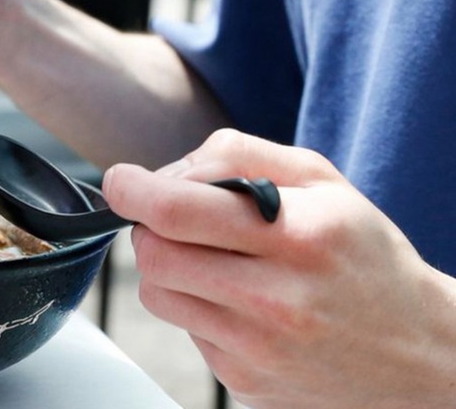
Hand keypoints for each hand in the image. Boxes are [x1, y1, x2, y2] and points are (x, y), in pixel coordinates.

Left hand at [102, 128, 455, 407]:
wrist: (416, 348)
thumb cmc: (361, 253)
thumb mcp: (321, 181)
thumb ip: (240, 156)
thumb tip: (166, 173)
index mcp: (299, 236)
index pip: (181, 211)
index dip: (135, 191)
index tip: (121, 181)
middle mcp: (278, 298)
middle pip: (155, 254)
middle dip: (152, 227)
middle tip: (178, 220)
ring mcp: (258, 348)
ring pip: (156, 293)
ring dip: (168, 267)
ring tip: (216, 261)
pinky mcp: (244, 380)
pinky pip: (184, 329)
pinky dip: (196, 306)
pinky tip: (240, 301)